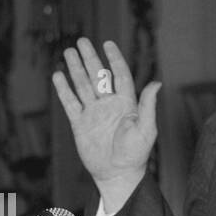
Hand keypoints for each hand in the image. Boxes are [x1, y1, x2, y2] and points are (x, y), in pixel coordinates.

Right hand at [51, 38, 160, 211]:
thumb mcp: (146, 129)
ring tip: (68, 51)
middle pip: (98, 76)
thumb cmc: (136, 154)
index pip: (120, 75)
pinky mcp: (80, 124)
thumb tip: (156, 82)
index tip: (108, 44)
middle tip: (82, 41)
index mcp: (126, 103)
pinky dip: (64, 90)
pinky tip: (58, 75)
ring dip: (75, 69)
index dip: (114, 59)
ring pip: (82, 86)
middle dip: (90, 59)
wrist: (118, 174)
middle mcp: (109, 105)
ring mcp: (94, 113)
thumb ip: (148, 105)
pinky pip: (70, 103)